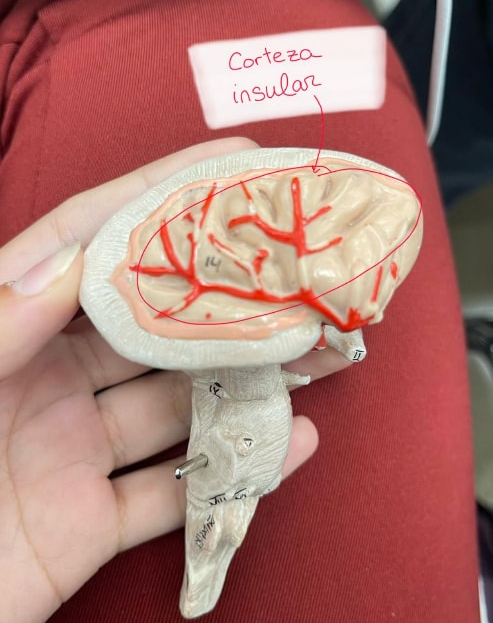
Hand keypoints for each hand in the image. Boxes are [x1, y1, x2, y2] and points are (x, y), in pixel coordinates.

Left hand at [0, 138, 350, 622]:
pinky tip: (290, 443)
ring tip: (309, 354)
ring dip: (241, 383)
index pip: (87, 243)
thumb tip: (74, 260)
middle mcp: (47, 379)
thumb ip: (3, 321)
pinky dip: (232, 474)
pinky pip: (173, 493)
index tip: (224, 163)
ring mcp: (73, 449)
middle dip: (218, 295)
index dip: (153, 197)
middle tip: (287, 268)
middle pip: (150, 324)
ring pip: (175, 406)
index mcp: (8, 330)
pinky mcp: (90, 521)